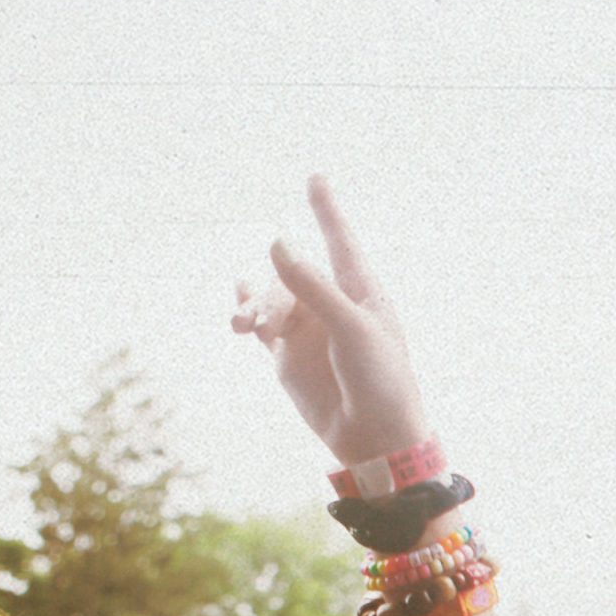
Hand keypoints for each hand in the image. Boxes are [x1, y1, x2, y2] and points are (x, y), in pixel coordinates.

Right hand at [232, 175, 433, 466]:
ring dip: (252, 307)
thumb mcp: (350, 328)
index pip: (339, 241)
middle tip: (263, 321)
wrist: (374, 438)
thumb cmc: (380, 380)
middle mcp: (330, 305)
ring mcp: (307, 330)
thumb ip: (312, 286)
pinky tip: (236, 316)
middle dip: (272, 290)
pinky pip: (259, 325)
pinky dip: (245, 314)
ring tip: (241, 326)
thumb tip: (275, 242)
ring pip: (268, 299)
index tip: (316, 178)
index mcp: (359, 292)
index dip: (326, 210)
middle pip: (289, 274)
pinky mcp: (286, 357)